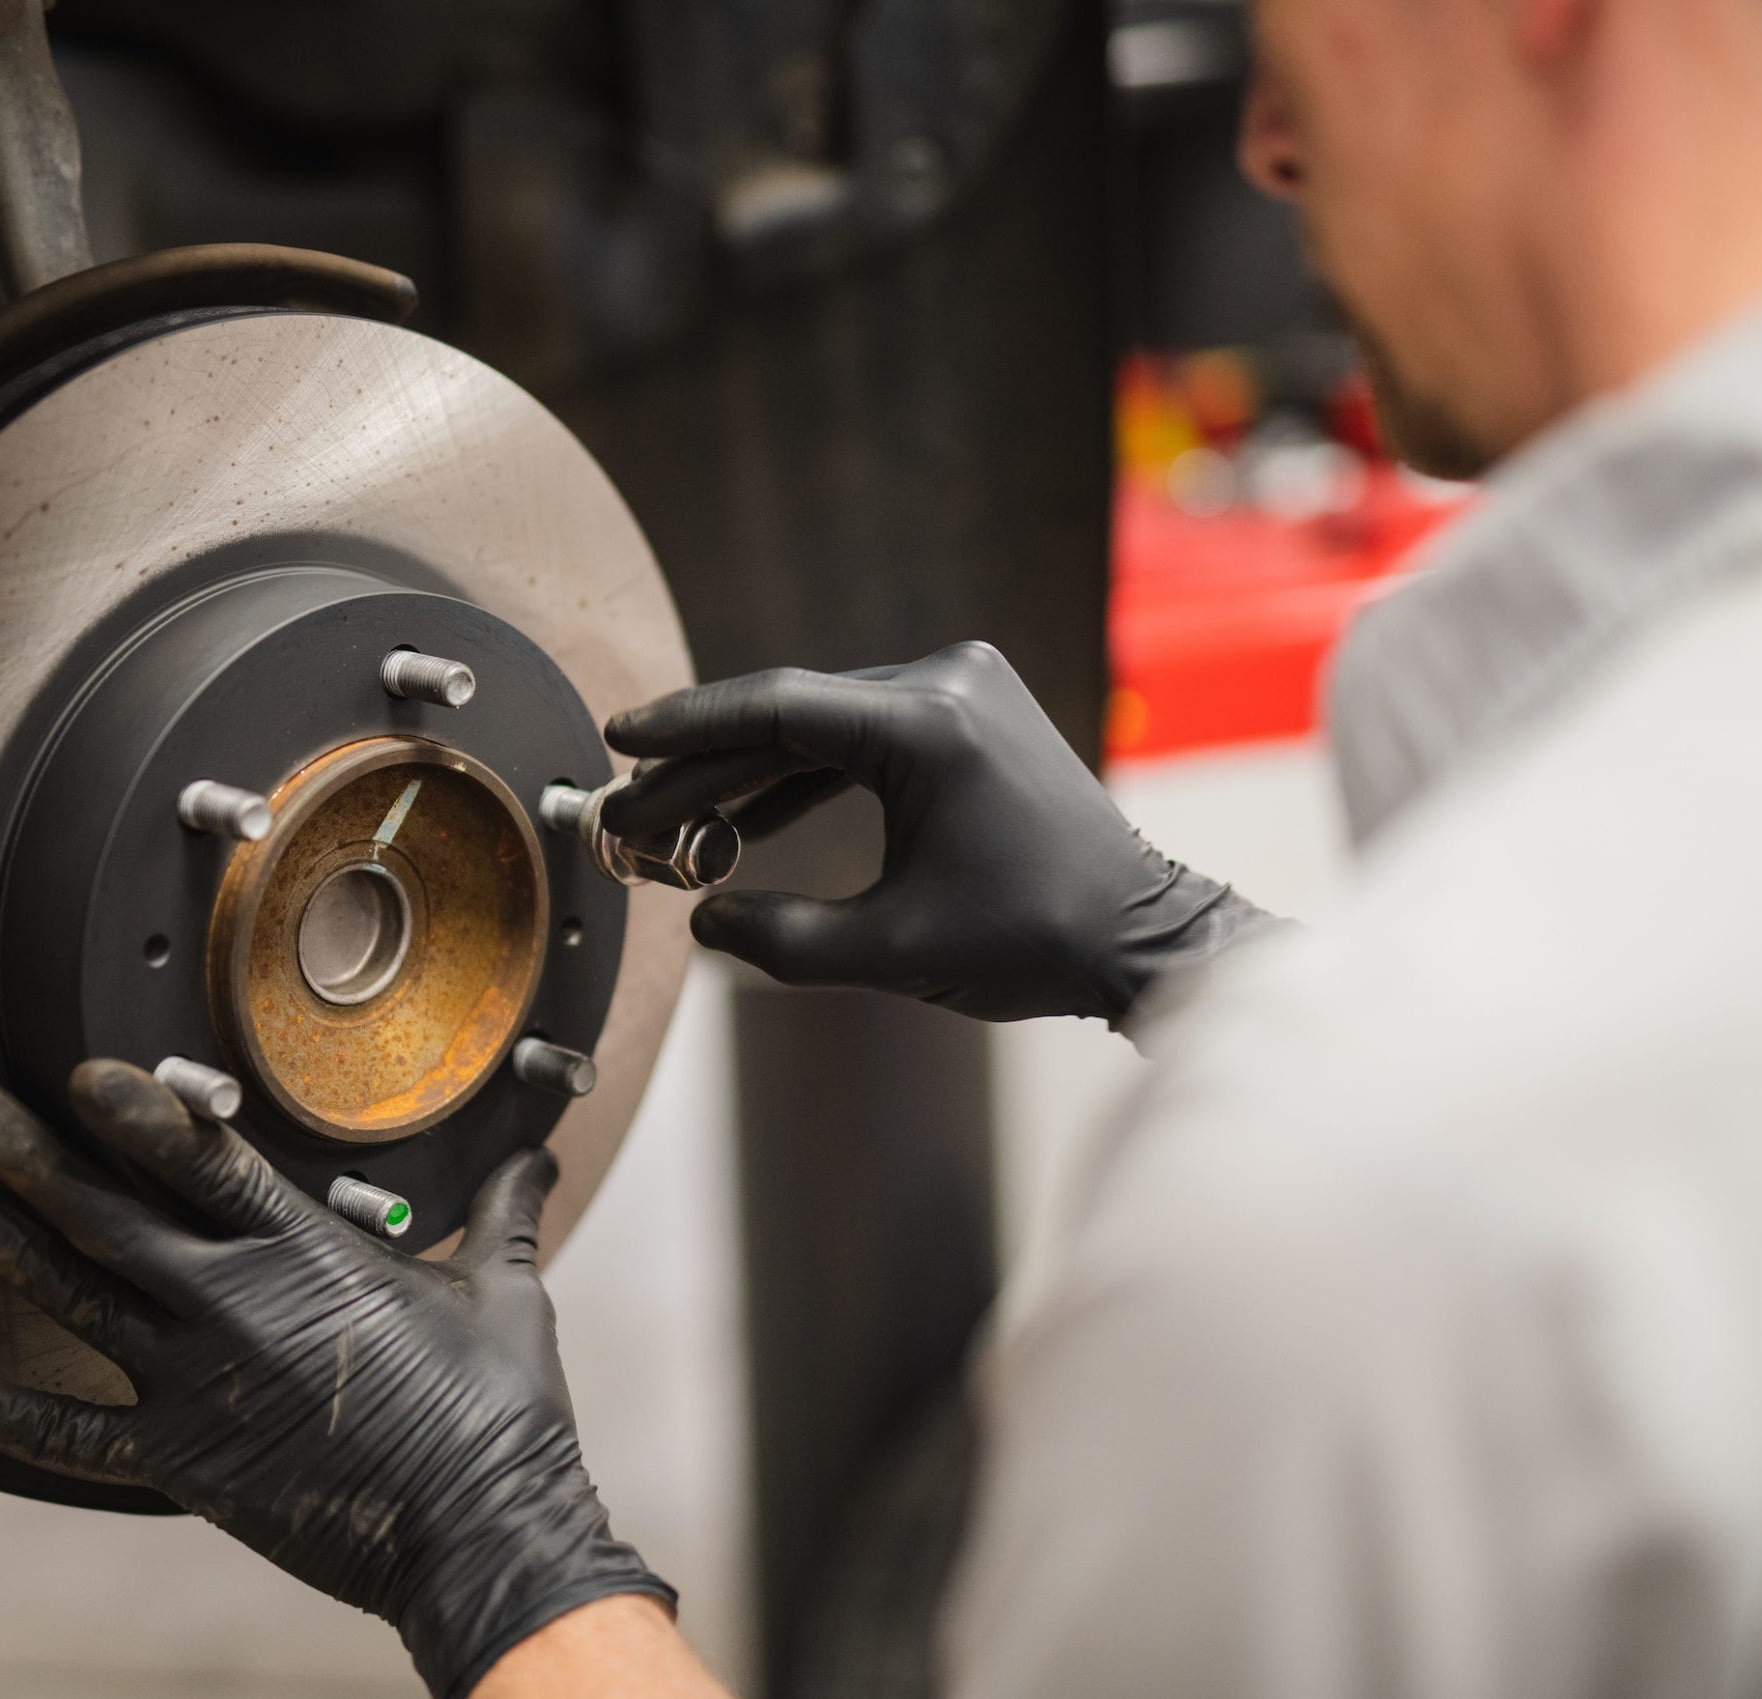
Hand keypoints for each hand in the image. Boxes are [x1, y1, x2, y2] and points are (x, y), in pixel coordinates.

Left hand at [0, 1061, 669, 1698]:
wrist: (477, 1529)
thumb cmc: (497, 1409)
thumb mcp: (506, 1291)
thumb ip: (503, 1214)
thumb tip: (537, 1158)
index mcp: (306, 1251)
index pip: (197, 1157)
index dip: (131, 1108)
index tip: (78, 1073)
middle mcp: (232, 1303)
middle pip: (103, 1211)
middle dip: (22, 1150)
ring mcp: (197, 1383)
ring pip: (74, 1298)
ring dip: (2, 1243)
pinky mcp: (185, 1460)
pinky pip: (80, 1435)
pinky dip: (21, 1416)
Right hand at [605, 641, 1261, 1023]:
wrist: (1139, 935)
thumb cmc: (1033, 940)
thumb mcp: (892, 953)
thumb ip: (784, 938)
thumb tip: (702, 922)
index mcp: (929, 725)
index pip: (776, 708)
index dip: (687, 728)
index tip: (622, 737)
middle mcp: (949, 682)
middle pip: (793, 713)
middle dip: (706, 765)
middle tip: (632, 803)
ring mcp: (966, 690)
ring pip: (825, 723)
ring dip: (751, 772)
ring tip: (674, 817)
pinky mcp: (974, 713)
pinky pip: (866, 734)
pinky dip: (809, 773)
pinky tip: (748, 815)